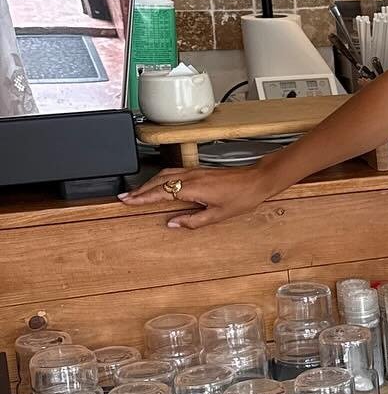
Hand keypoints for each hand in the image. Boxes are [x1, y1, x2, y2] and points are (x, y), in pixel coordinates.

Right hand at [117, 164, 275, 230]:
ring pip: (164, 174)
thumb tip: (173, 224)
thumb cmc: (242, 197)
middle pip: (158, 181)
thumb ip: (193, 221)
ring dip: (148, 182)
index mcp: (193, 187)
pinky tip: (158, 183)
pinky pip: (173, 171)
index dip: (142, 197)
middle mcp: (191, 176)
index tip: (128, 200)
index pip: (160, 191)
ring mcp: (194, 171)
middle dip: (139, 189)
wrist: (257, 180)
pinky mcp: (199, 170)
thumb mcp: (218, 215)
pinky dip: (160, 177)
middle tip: (125, 197)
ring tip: (137, 192)